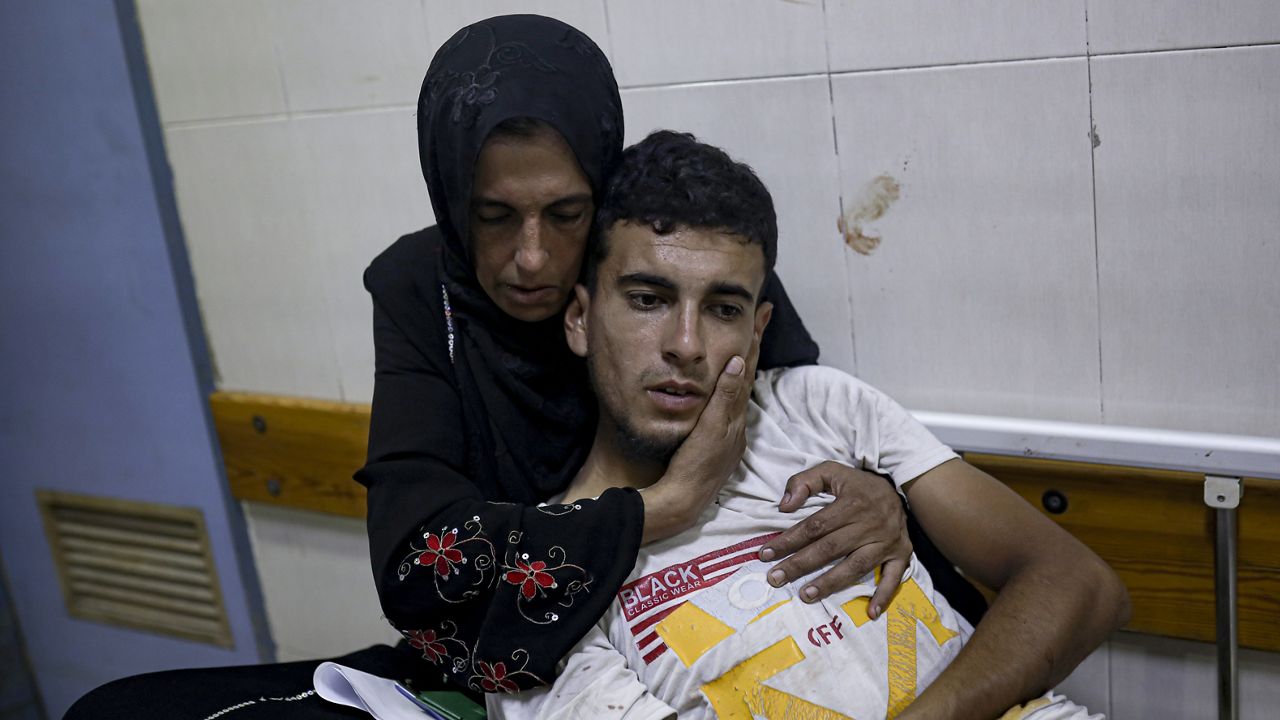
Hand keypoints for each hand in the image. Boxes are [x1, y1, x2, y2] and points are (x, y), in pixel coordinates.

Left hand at [640, 335, 761, 543]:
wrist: (684, 501)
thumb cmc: (686, 475)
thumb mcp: (702, 440)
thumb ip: (711, 416)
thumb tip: (720, 398)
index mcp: (732, 423)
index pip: (743, 379)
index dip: (751, 351)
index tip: (757, 323)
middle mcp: (736, 422)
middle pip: (749, 374)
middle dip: (757, 340)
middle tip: (764, 311)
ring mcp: (730, 427)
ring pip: (742, 383)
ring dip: (750, 351)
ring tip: (756, 323)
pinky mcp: (718, 434)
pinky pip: (728, 400)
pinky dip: (734, 379)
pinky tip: (734, 359)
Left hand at [758, 461, 910, 617]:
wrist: (900, 489)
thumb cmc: (858, 485)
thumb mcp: (831, 471)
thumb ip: (804, 482)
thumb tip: (785, 506)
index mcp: (852, 503)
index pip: (815, 526)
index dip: (789, 540)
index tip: (766, 554)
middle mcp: (870, 524)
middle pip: (830, 548)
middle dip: (800, 565)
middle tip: (776, 579)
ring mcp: (887, 541)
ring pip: (856, 566)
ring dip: (831, 583)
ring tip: (806, 595)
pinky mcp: (901, 554)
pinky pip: (893, 577)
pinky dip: (884, 596)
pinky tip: (870, 613)